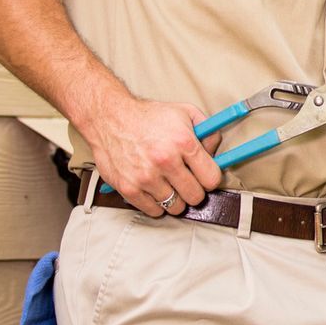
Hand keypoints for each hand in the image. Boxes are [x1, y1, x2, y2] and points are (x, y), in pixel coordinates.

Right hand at [82, 93, 221, 216]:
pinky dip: (157, 204)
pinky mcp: (128, 188)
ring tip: (169, 184)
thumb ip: (208, 132)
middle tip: (187, 181)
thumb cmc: (148, 117)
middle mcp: (165, 161)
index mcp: (183, 142)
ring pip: (176, 206)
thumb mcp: (185, 113)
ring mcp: (146, 177)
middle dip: (194, 190)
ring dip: (175, 198)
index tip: (205, 176)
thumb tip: (216, 154)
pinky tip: (155, 190)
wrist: (109, 118)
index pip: (212, 179)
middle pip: (195, 197)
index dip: (210, 178)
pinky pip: (154, 211)